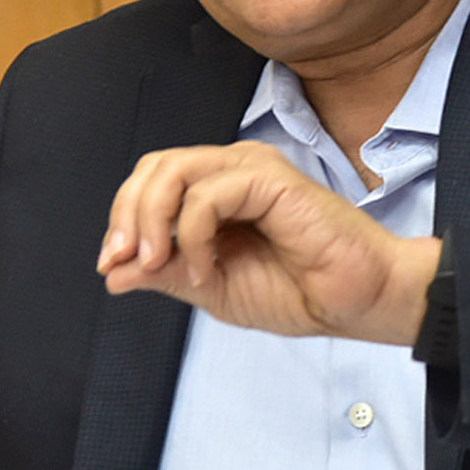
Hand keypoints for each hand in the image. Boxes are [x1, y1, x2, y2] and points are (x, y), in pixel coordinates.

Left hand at [95, 140, 440, 344]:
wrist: (357, 302)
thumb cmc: (300, 291)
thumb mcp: (213, 289)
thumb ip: (166, 275)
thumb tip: (114, 273)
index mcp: (217, 190)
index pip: (151, 181)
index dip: (123, 218)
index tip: (112, 264)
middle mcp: (232, 170)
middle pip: (155, 167)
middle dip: (128, 214)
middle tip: (126, 260)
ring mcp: (253, 169)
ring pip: (175, 170)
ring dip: (154, 220)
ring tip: (161, 263)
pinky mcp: (272, 179)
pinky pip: (209, 194)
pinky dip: (194, 233)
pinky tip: (208, 267)